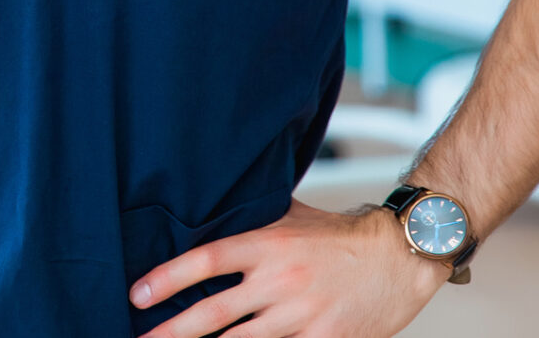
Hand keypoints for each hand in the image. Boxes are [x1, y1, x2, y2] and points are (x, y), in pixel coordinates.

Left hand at [134, 200, 442, 337]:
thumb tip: (210, 214)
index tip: (137, 295)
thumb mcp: (290, 215)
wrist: (401, 254)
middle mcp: (280, 281)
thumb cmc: (341, 234)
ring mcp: (302, 315)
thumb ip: (251, 222)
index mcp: (267, 244)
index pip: (205, 261)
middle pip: (213, 313)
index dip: (167, 279)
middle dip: (172, 331)